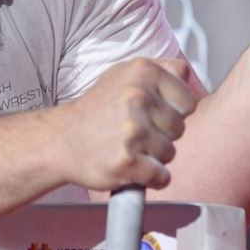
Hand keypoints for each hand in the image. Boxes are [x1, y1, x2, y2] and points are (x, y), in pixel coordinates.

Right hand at [62, 58, 197, 190]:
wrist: (61, 140)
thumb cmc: (96, 110)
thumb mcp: (124, 75)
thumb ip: (160, 71)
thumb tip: (187, 75)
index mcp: (143, 71)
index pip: (189, 100)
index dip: (174, 112)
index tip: (153, 115)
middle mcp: (138, 97)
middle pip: (180, 128)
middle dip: (162, 135)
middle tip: (134, 132)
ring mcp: (133, 130)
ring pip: (170, 153)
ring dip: (153, 156)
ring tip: (127, 147)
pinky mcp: (127, 161)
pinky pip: (161, 177)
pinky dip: (149, 178)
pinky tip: (130, 167)